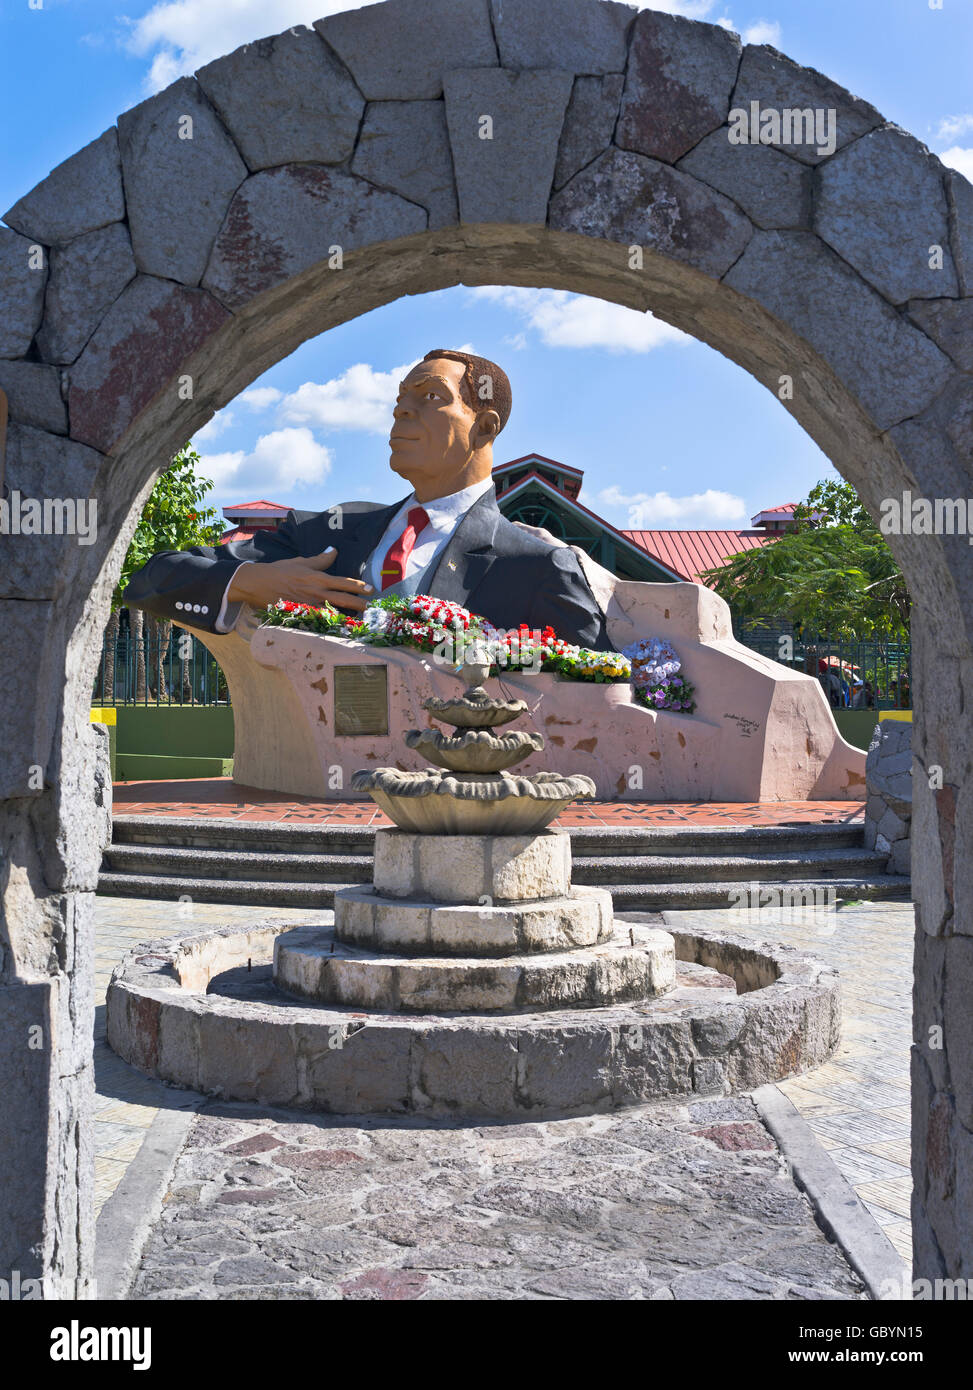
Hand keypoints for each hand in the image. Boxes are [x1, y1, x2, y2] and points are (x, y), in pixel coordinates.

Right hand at [227, 548, 373, 612]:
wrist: (258, 583)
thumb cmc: (280, 570)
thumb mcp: (301, 561)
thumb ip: (320, 559)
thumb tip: (334, 550)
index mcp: (318, 578)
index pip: (343, 582)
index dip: (359, 586)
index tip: (371, 589)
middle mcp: (316, 593)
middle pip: (343, 599)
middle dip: (359, 604)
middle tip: (371, 608)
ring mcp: (309, 605)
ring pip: (333, 612)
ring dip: (347, 616)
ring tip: (360, 620)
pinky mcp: (301, 614)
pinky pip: (319, 620)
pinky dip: (329, 624)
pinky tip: (339, 628)